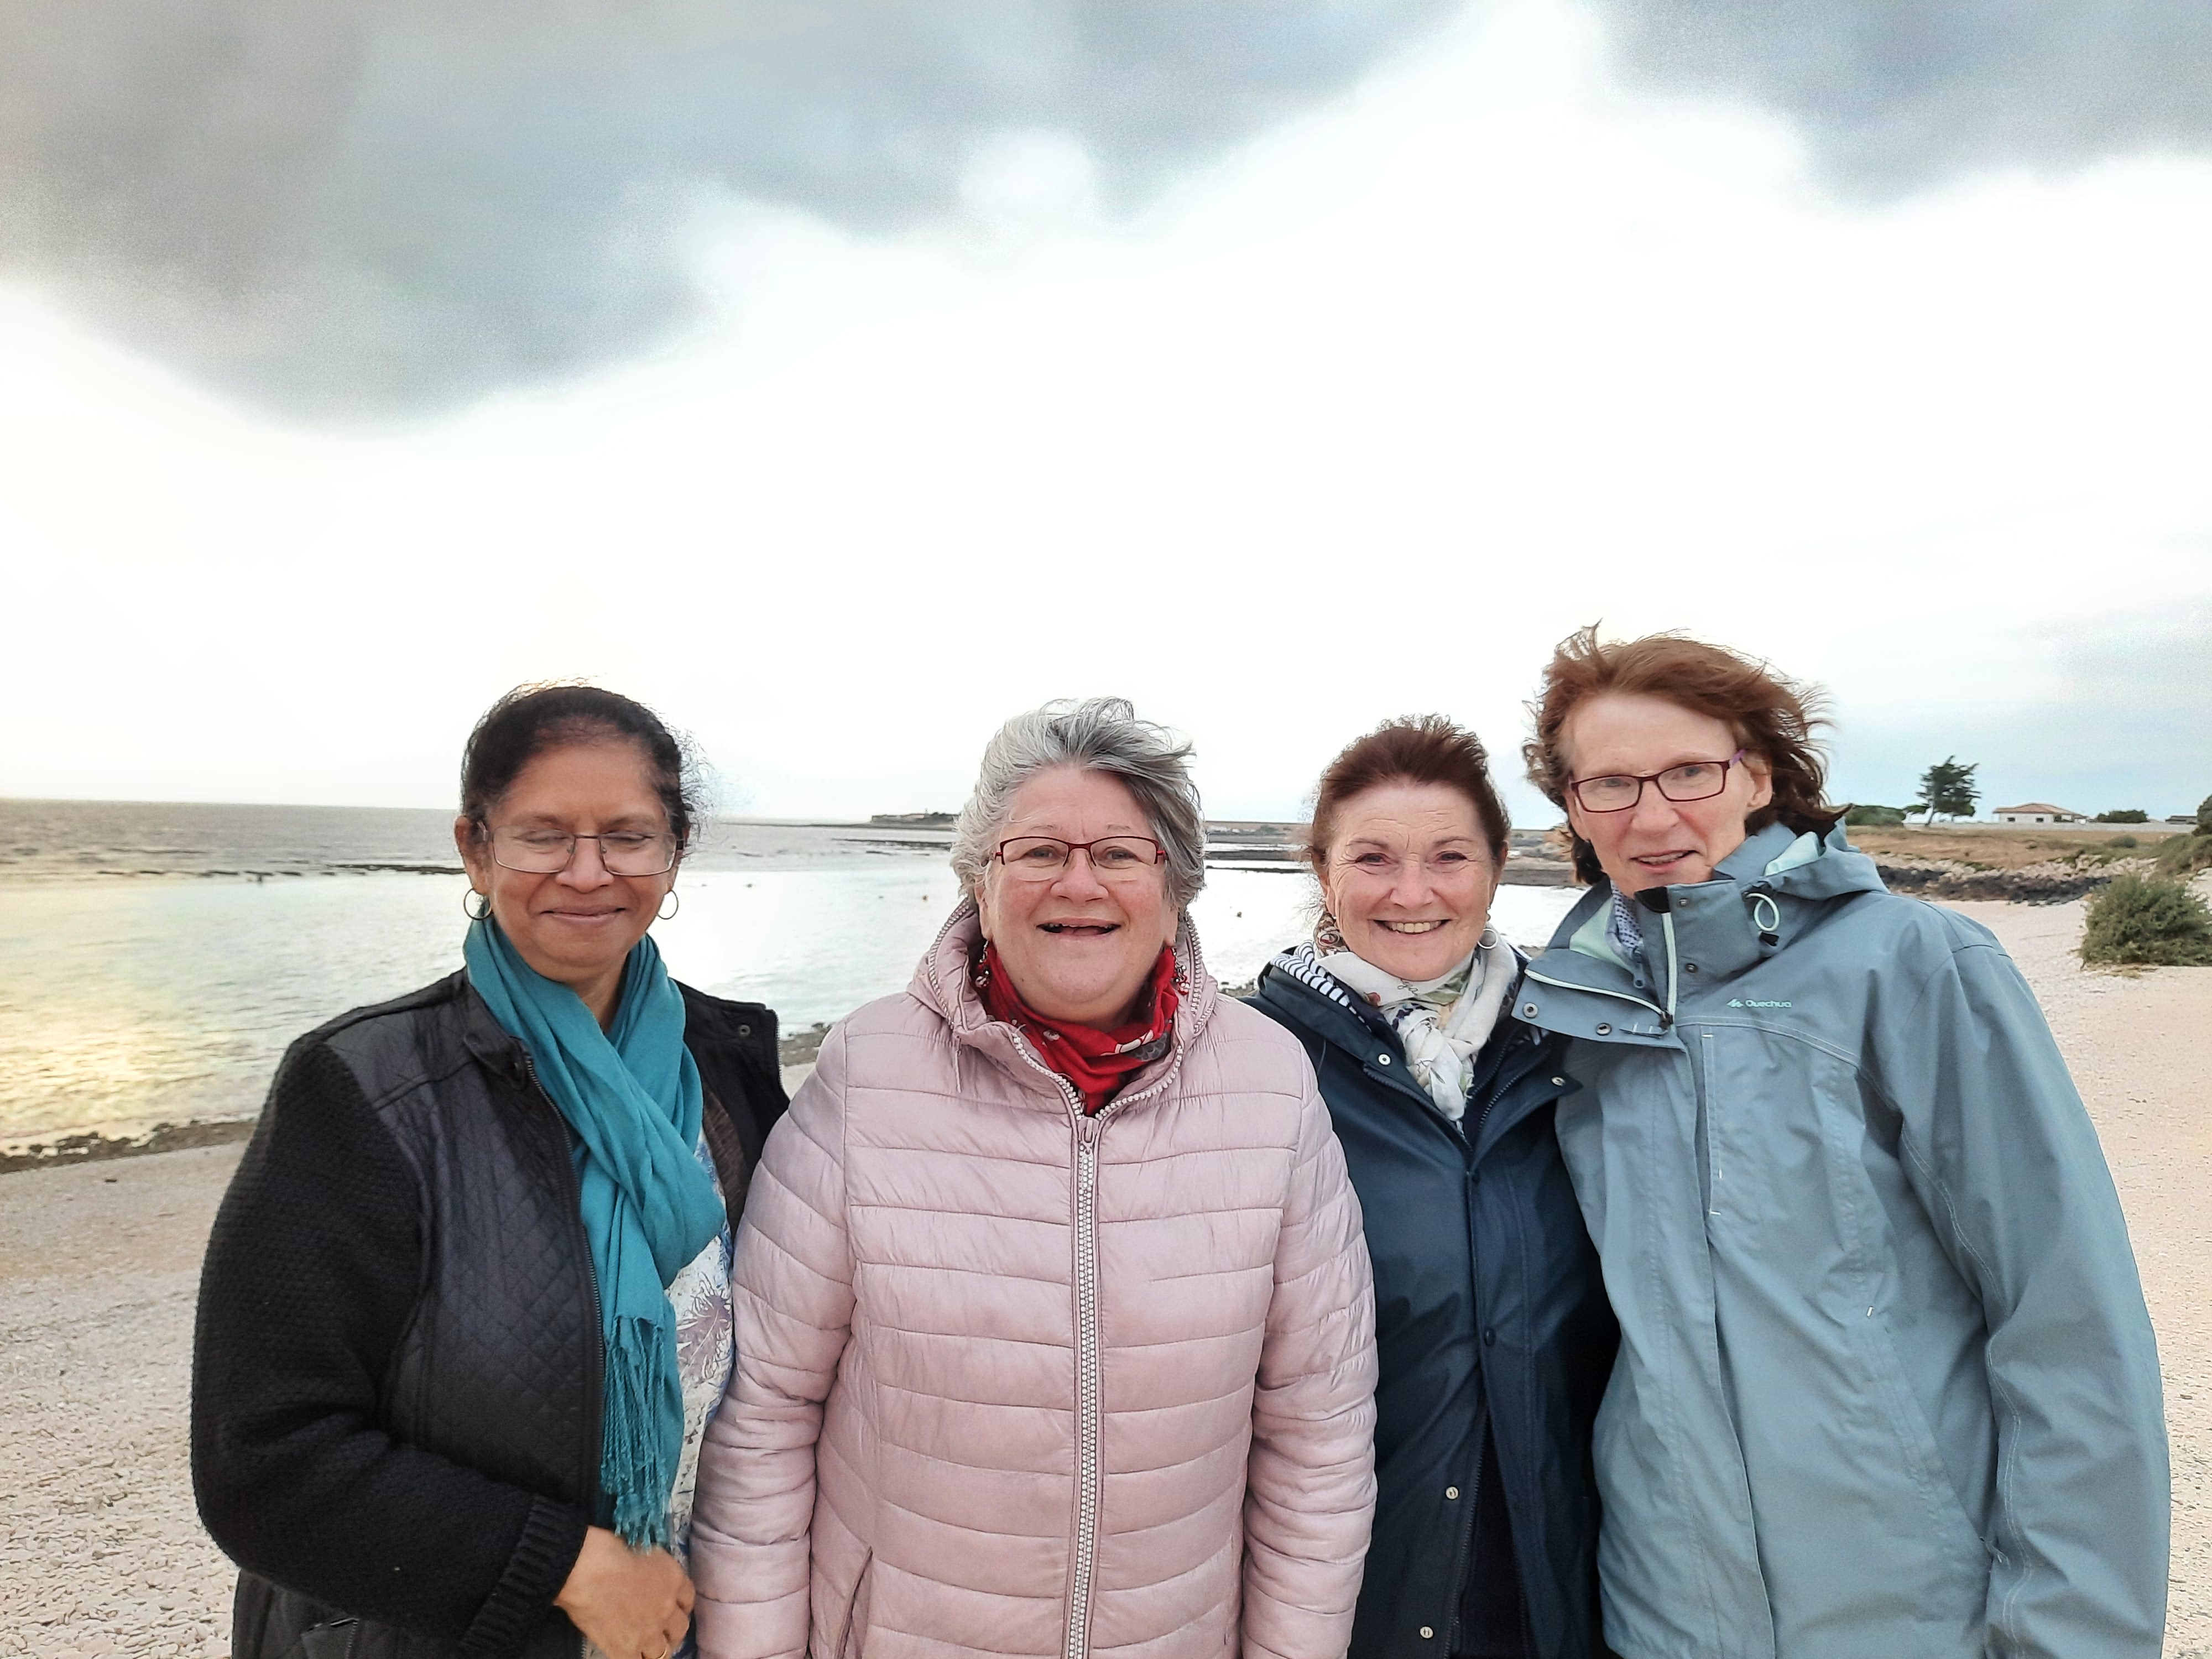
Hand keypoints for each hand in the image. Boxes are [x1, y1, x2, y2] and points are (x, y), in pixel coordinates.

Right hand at [555, 1525, 693, 1658]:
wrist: (586, 1571)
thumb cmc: (610, 1550)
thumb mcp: (645, 1551)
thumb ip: (655, 1569)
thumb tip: (649, 1574)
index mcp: (674, 1580)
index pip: (688, 1598)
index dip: (680, 1604)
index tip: (673, 1607)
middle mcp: (667, 1608)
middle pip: (680, 1628)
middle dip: (672, 1629)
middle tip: (661, 1630)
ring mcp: (648, 1632)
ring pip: (662, 1651)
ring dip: (655, 1647)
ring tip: (645, 1645)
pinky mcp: (626, 1649)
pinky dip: (634, 1656)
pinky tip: (628, 1651)